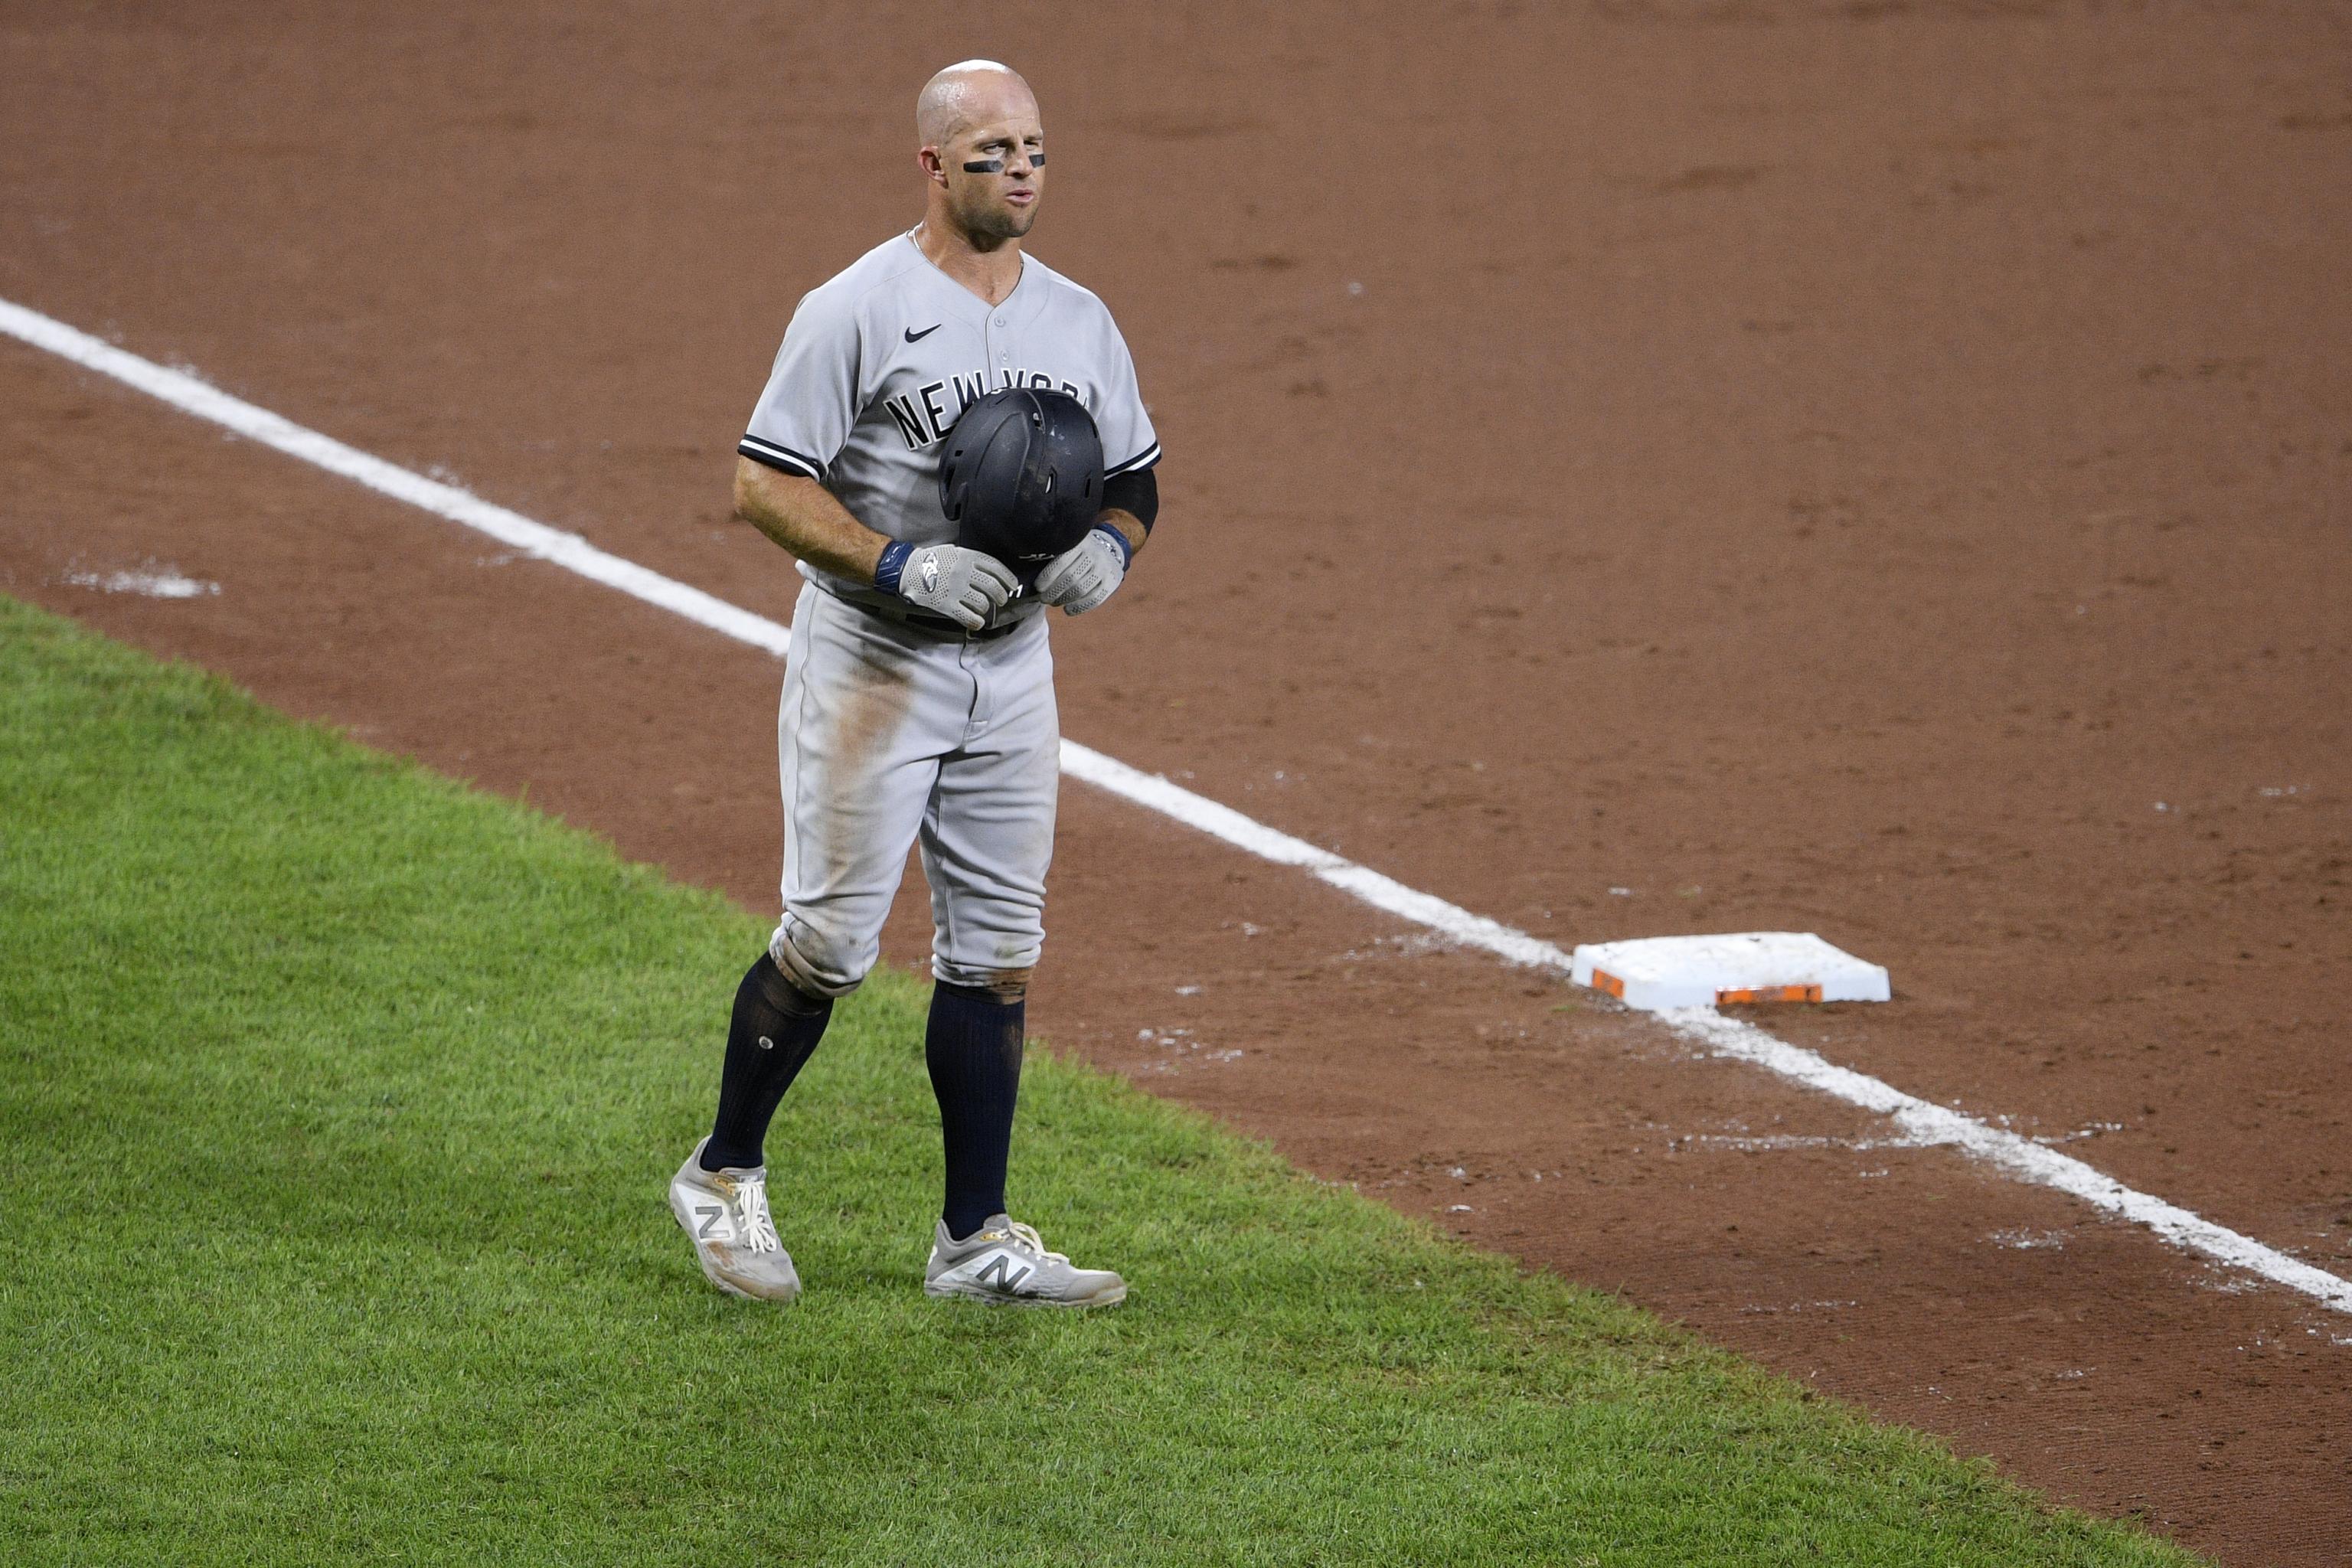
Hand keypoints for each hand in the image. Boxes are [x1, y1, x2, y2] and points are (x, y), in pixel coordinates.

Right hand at [886, 543, 1017, 630]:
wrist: (907, 570)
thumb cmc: (931, 560)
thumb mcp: (953, 551)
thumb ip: (971, 560)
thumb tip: (991, 572)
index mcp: (967, 556)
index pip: (995, 567)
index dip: (1007, 578)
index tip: (1012, 586)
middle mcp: (964, 572)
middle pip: (993, 587)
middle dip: (1001, 596)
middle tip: (1001, 600)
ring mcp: (955, 589)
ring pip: (983, 603)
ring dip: (986, 608)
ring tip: (982, 609)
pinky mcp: (946, 604)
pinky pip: (968, 617)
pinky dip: (976, 622)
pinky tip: (977, 622)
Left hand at [1033, 525, 1129, 615]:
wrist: (1110, 548)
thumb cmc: (1079, 550)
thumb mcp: (1069, 543)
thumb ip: (1053, 553)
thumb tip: (1028, 569)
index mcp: (1080, 542)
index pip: (1062, 562)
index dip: (1048, 577)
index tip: (1038, 587)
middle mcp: (1094, 553)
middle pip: (1071, 578)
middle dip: (1054, 591)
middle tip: (1044, 598)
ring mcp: (1104, 568)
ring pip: (1081, 589)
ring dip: (1064, 599)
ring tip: (1054, 602)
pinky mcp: (1112, 581)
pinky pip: (1095, 598)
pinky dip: (1080, 607)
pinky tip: (1068, 610)